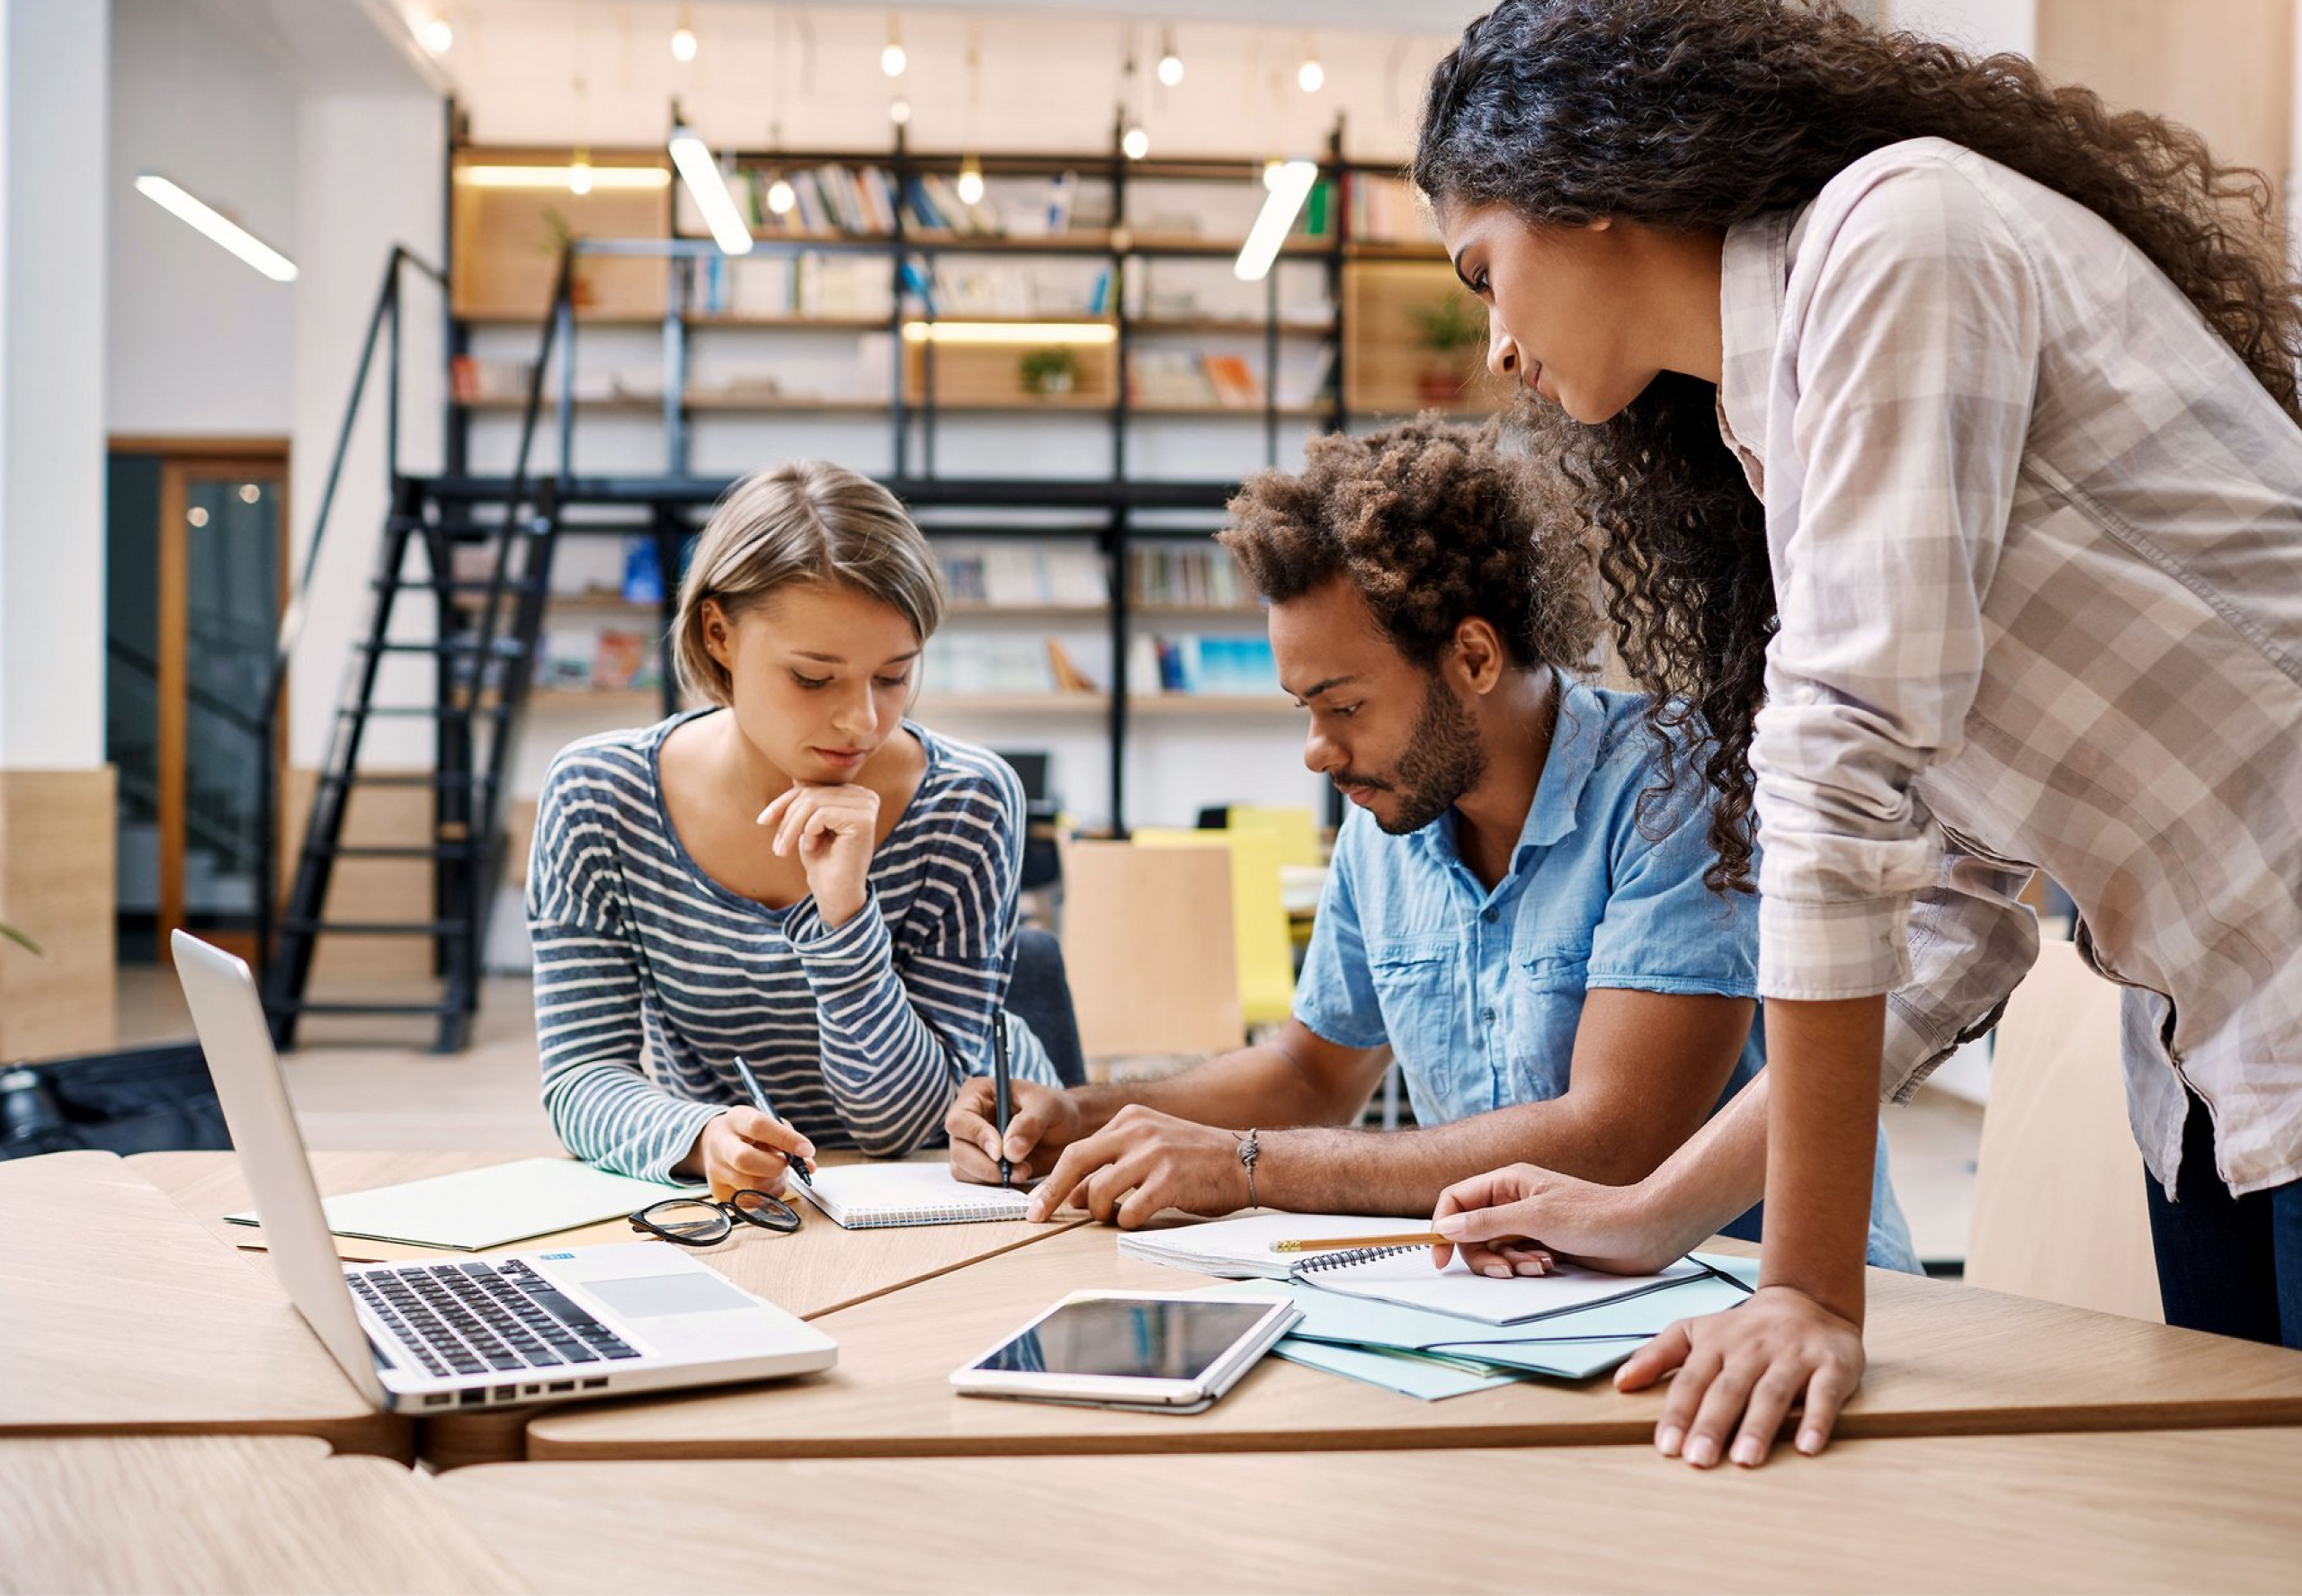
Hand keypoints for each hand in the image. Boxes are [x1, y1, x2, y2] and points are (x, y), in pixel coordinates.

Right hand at [691, 1107, 815, 1203]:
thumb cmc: (750, 1133)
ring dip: (774, 1182)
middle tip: (787, 1165)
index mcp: (736, 1120)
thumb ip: (789, 1140)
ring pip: (751, 1186)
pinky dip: (766, 1194)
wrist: (717, 1142)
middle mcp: (720, 1145)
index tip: (807, 1149)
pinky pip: (751, 1201)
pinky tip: (764, 1182)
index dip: (785, 1139)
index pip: (759, 1126)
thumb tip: (809, 1167)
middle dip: (775, 1166)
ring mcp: (715, 1170)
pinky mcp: (719, 1191)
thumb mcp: (768, 1124)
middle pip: (745, 1160)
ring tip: (774, 1172)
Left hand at [758, 783, 878, 927]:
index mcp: (855, 794)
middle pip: (811, 794)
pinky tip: (812, 848)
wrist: (835, 892)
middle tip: (777, 846)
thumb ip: (809, 799)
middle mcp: (865, 796)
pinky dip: (809, 832)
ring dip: (792, 828)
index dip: (784, 803)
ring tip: (785, 849)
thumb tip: (797, 775)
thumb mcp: (809, 824)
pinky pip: (821, 814)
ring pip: (813, 803)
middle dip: (786, 819)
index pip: (812, 787)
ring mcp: (867, 806)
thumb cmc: (822, 859)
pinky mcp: (863, 819)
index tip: (763, 821)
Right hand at [946, 1076, 1081, 1186]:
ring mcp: (971, 1144)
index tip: (1001, 1153)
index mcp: (977, 1094)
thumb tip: (1009, 1152)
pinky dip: (995, 1185)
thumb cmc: (1055, 1109)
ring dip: (992, 1177)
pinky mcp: (979, 1165)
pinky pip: (975, 1181)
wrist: (1067, 1130)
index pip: (960, 1120)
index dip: (977, 1138)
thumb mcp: (1048, 1107)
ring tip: (1024, 1171)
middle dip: (986, 1165)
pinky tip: (1018, 1177)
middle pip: (958, 1149)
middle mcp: (968, 1119)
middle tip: (1019, 1170)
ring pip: (963, 1169)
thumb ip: (1029, 1124)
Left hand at [1027, 1105, 1246, 1226]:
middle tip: (1037, 1215)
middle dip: (1051, 1193)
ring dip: (1099, 1212)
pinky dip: (1127, 1223)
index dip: (1054, 1179)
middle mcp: (1138, 1131)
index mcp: (1130, 1118)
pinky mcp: (1169, 1180)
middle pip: (1076, 1161)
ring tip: (1114, 1216)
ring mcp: (1153, 1154)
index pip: (1078, 1149)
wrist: (1246, 1161)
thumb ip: (1114, 1163)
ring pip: (1099, 1191)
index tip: (1038, 1202)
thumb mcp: (1152, 1146)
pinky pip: (1129, 1212)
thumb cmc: (1196, 1160)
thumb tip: (1072, 1195)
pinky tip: (1139, 1219)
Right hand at [1430, 1163, 1684, 1277]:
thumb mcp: (1536, 1217)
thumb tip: (1445, 1228)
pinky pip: (1516, 1261)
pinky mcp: (1543, 1245)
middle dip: (1485, 1255)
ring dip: (1510, 1264)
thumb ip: (1486, 1222)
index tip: (1441, 1258)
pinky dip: (1527, 1268)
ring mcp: (1528, 1224)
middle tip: (1507, 1270)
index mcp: (1507, 1182)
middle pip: (1471, 1232)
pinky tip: (1551, 1267)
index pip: (1455, 1200)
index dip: (1442, 1227)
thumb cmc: (1595, 1216)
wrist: (1643, 1232)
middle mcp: (1513, 1201)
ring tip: (1541, 1265)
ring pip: (1494, 1250)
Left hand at [1614, 1285, 1865, 1467]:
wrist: (1808, 1299)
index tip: (1666, 1447)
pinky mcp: (1831, 1366)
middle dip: (1712, 1425)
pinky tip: (1807, 1448)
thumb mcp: (1696, 1332)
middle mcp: (1752, 1350)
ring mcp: (1793, 1357)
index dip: (1679, 1413)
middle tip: (1698, 1460)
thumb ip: (1658, 1356)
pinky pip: (1824, 1395)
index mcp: (1717, 1344)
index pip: (1692, 1381)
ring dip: (1758, 1427)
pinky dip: (1817, 1420)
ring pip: (1772, 1393)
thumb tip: (1619, 1383)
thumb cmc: (1743, 1329)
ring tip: (1744, 1461)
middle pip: (1729, 1389)